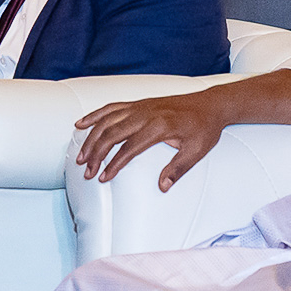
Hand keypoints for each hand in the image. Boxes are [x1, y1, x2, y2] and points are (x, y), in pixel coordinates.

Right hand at [74, 89, 232, 190]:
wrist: (210, 104)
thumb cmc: (204, 128)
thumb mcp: (197, 151)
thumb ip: (178, 169)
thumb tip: (162, 187)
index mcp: (160, 126)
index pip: (129, 148)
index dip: (114, 164)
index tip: (103, 178)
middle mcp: (145, 114)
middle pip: (112, 133)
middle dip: (96, 153)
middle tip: (85, 171)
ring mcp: (140, 106)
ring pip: (107, 120)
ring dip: (91, 137)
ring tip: (80, 155)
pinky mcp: (138, 103)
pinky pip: (111, 107)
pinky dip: (94, 115)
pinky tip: (81, 124)